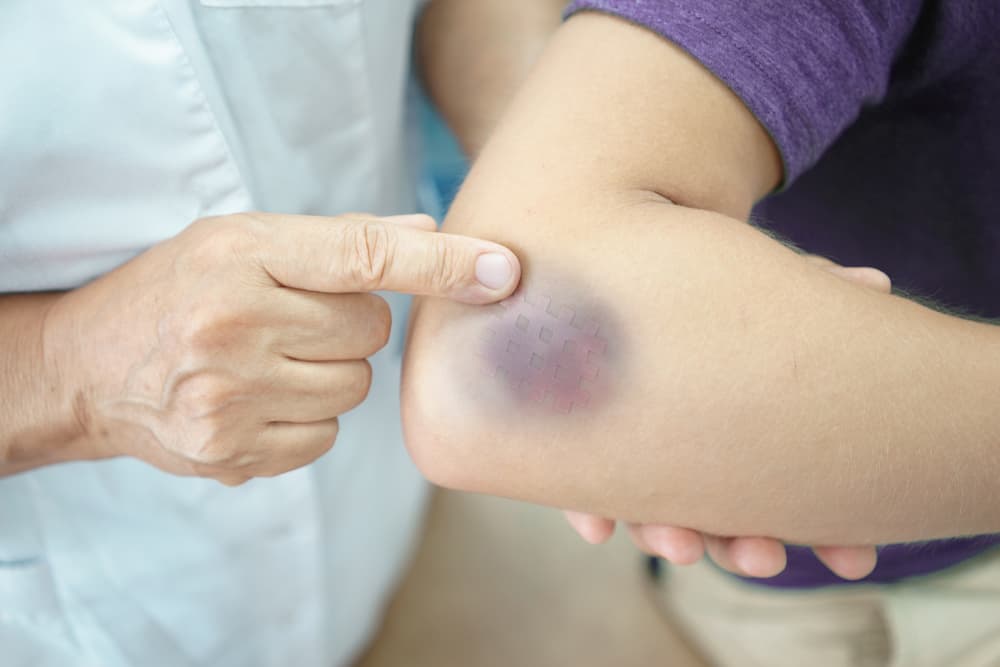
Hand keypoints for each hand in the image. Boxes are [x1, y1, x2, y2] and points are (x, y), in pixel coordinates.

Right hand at [45, 212, 518, 483]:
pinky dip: (307, 417)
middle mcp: (232, 326)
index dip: (442, 264)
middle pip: (369, 330)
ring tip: (270, 358)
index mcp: (239, 256)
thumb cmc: (177, 289)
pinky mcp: (232, 453)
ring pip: (354, 388)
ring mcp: (229, 398)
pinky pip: (325, 435)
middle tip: (292, 318)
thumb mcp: (242, 240)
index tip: (503, 271)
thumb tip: (431, 232)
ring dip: (330, 373)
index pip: (364, 257)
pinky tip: (259, 397)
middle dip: (347, 324)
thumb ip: (340, 239)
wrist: (90, 368)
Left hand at [564, 255, 890, 579]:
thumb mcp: (763, 289)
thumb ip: (811, 293)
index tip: (855, 561)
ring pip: (654, 518)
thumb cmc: (712, 289)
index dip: (828, 535)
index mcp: (750, 439)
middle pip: (722, 523)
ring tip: (682, 548)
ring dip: (666, 537)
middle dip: (744, 548)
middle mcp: (696, 459)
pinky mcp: (584, 452)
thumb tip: (872, 285)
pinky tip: (596, 529)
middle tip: (764, 558)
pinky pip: (585, 492)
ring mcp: (640, 464)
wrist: (634, 268)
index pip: (793, 499)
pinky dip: (590, 511)